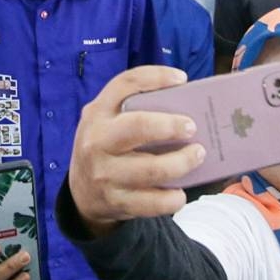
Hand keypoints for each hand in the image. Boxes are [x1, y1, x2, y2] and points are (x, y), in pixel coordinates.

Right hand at [69, 66, 204, 236]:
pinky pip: (151, 202)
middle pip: (137, 126)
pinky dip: (172, 198)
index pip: (124, 84)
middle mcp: (97, 140)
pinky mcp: (115, 201)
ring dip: (181, 163)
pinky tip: (180, 193)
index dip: (155, 77)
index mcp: (97, 113)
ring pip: (151, 169)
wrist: (81, 192)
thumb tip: (189, 105)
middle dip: (170, 126)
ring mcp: (104, 173)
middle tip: (192, 127)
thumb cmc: (107, 147)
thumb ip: (135, 111)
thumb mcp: (109, 123)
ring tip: (198, 155)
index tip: (181, 78)